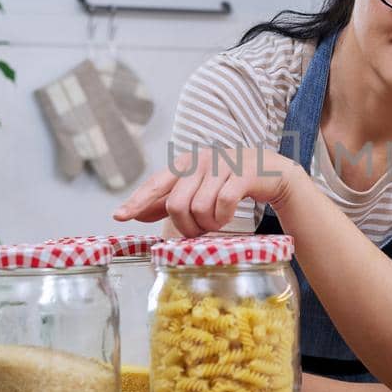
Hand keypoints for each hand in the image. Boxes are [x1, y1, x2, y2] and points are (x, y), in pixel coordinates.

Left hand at [113, 145, 300, 236]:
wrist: (272, 173)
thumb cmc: (230, 182)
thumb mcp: (199, 189)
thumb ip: (169, 200)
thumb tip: (136, 213)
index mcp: (186, 163)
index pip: (156, 184)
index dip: (137, 201)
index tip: (120, 216)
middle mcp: (201, 160)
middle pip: (177, 205)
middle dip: (187, 227)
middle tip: (199, 232)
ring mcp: (223, 164)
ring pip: (200, 208)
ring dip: (209, 224)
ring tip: (218, 220)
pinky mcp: (243, 172)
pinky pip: (224, 204)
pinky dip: (224, 216)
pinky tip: (228, 215)